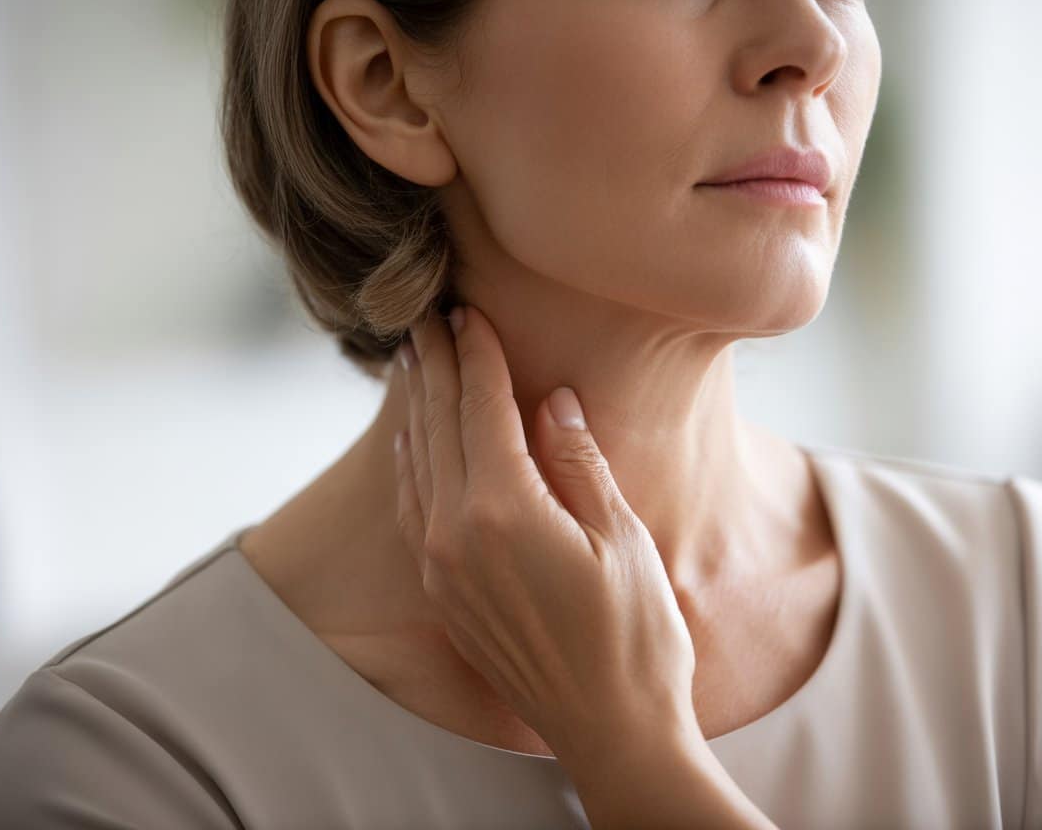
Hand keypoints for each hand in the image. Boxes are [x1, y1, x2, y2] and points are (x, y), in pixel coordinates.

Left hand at [391, 304, 697, 771]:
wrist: (610, 730)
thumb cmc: (633, 636)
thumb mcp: (622, 538)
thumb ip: (578, 463)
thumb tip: (554, 400)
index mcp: (505, 510)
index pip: (483, 408)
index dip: (477, 354)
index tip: (468, 311)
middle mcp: (456, 533)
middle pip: (437, 426)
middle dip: (432, 367)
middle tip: (421, 317)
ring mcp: (441, 567)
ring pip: (416, 463)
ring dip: (412, 409)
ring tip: (409, 363)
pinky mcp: (443, 593)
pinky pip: (412, 507)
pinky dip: (408, 463)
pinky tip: (409, 444)